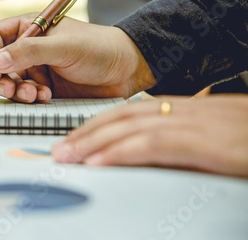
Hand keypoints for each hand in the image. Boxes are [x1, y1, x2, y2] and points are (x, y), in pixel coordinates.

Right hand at [0, 13, 155, 102]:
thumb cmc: (99, 47)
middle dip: (1, 77)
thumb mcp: (62, 46)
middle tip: (11, 89)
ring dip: (16, 91)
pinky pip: (25, 96)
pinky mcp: (44, 88)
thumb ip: (28, 51)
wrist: (127, 70)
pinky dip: (29, 99)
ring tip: (32, 95)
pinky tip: (45, 97)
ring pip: (9, 82)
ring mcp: (36, 69)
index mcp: (29, 28)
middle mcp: (29, 48)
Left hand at [51, 95, 247, 177]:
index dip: (98, 123)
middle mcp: (182, 110)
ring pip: (130, 127)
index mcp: (183, 109)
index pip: (130, 111)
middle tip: (59, 148)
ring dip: (93, 142)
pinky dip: (120, 153)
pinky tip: (99, 163)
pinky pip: (151, 145)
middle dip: (86, 132)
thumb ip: (181, 142)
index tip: (76, 138)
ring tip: (67, 156)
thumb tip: (151, 155)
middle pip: (122, 116)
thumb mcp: (212, 137)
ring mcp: (192, 123)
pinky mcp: (203, 140)